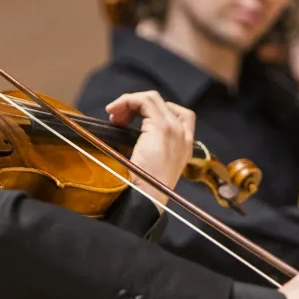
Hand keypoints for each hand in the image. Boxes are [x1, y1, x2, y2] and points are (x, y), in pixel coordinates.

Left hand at [105, 91, 195, 206]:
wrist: (146, 200)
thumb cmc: (143, 187)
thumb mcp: (149, 163)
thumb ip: (148, 145)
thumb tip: (124, 128)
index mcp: (184, 145)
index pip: (175, 113)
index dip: (150, 111)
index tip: (129, 121)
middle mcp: (184, 134)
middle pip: (160, 103)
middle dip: (135, 105)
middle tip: (116, 118)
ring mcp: (175, 129)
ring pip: (151, 98)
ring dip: (129, 102)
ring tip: (114, 115)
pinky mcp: (162, 128)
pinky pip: (144, 101)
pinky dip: (127, 101)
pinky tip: (115, 111)